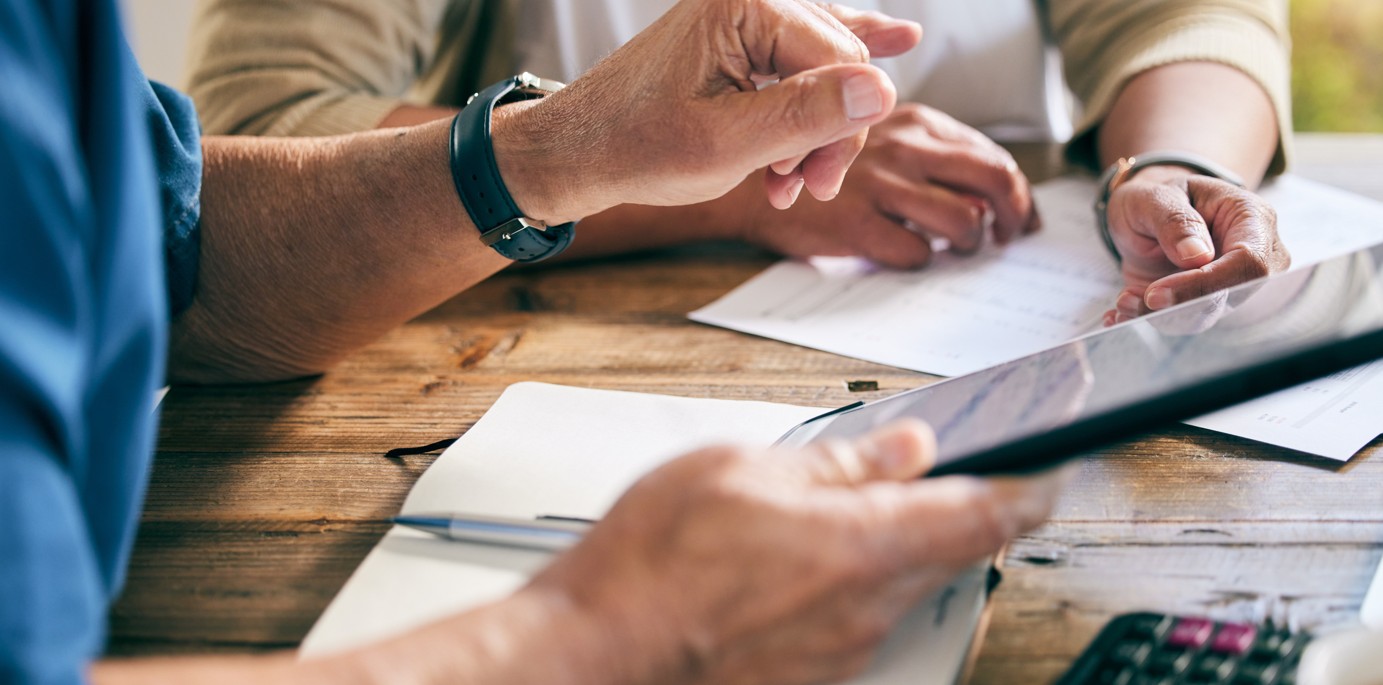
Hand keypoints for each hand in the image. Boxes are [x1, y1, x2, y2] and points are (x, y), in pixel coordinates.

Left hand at [494, 0, 921, 224]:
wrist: (577, 153)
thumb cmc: (635, 149)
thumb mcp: (727, 145)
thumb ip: (805, 116)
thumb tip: (881, 90)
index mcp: (744, 4)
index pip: (842, 60)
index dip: (843, 130)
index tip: (818, 184)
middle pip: (838, 62)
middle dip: (828, 132)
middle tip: (803, 186)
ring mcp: (743, 16)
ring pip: (824, 68)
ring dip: (814, 129)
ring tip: (787, 177)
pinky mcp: (739, 37)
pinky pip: (806, 49)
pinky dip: (833, 73)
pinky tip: (899, 38)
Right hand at [529, 421, 1067, 684]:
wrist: (598, 657)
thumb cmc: (651, 565)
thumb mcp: (739, 470)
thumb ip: (836, 462)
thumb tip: (903, 448)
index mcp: (861, 543)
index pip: (983, 516)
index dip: (1030, 490)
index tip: (1051, 472)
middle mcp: (867, 607)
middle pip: (951, 552)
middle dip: (959, 512)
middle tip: (941, 476)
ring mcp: (843, 649)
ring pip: (905, 585)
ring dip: (899, 545)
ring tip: (848, 513)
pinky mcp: (815, 674)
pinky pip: (861, 618)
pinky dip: (856, 581)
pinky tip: (804, 562)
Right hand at [742, 103, 1039, 268]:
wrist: (753, 187)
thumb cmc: (824, 167)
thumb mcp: (878, 137)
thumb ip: (930, 154)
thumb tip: (990, 193)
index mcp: (915, 123)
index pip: (992, 156)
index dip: (1017, 193)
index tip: (1019, 217)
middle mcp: (904, 149)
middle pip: (994, 181)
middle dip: (1013, 216)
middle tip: (1006, 238)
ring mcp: (881, 186)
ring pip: (964, 221)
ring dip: (970, 244)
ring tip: (955, 250)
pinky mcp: (858, 225)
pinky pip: (917, 252)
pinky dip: (922, 261)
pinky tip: (906, 254)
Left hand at [1104, 166, 1290, 325]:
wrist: (1148, 211)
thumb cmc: (1157, 196)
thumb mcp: (1155, 196)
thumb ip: (1175, 221)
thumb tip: (1197, 256)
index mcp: (1252, 218)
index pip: (1248, 263)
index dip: (1204, 283)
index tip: (1155, 293)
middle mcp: (1254, 255)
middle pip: (1230, 296)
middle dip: (1176, 306)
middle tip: (1128, 300)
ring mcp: (1233, 282)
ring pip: (1205, 315)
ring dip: (1158, 315)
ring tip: (1123, 301)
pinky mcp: (1208, 301)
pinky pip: (1185, 321)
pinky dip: (1150, 319)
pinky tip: (1123, 311)